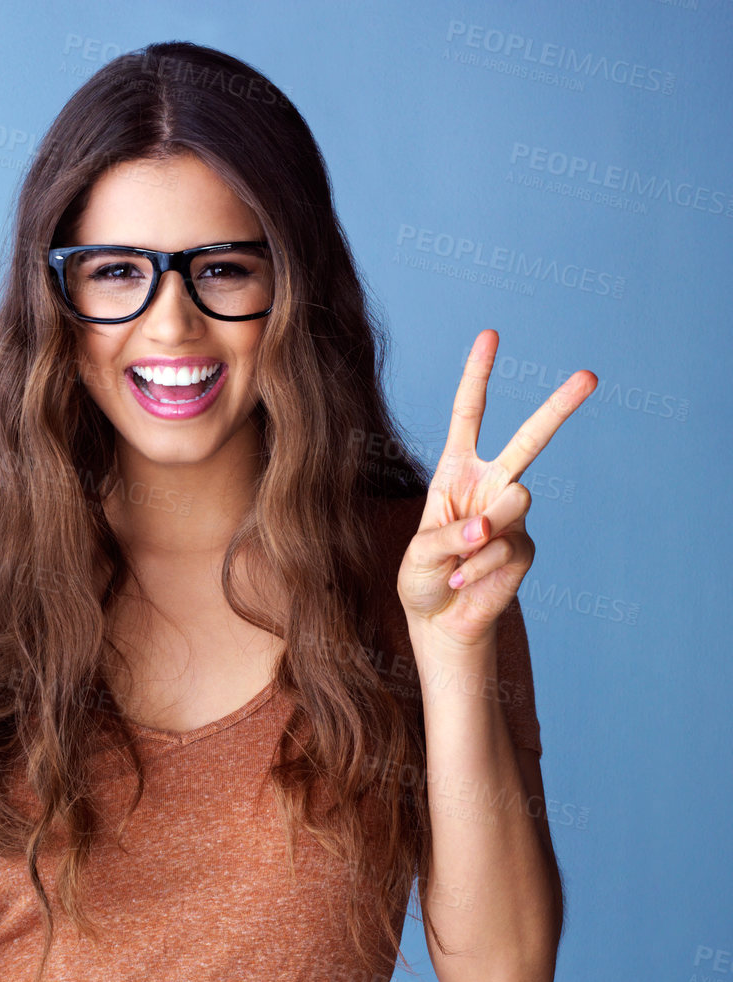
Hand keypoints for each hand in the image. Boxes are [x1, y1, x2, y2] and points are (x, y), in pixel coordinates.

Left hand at [398, 329, 595, 651]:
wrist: (440, 619)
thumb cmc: (422, 578)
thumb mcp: (417, 554)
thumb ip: (446, 537)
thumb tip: (488, 527)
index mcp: (457, 471)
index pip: (470, 415)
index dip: (478, 376)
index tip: (491, 335)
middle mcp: (489, 485)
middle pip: (529, 439)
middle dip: (559, 408)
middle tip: (590, 375)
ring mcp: (512, 515)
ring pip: (515, 500)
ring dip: (479, 535)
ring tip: (456, 561)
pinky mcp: (524, 547)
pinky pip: (504, 548)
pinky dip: (477, 570)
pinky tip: (464, 583)